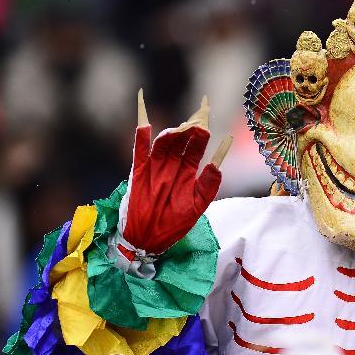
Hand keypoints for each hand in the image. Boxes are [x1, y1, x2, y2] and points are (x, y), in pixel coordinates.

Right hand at [119, 90, 231, 254]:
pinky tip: (144, 127)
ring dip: (171, 133)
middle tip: (198, 115)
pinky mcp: (138, 174)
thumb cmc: (174, 223)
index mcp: (186, 172)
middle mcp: (171, 166)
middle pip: (180, 141)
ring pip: (162, 144)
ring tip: (182, 128)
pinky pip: (138, 153)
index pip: (196, 147)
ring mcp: (154, 168)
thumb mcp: (196, 206)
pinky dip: (140, 139)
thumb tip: (217, 165)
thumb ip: (207, 186)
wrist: (149, 240)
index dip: (202, 134)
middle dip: (189, 128)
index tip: (208, 120)